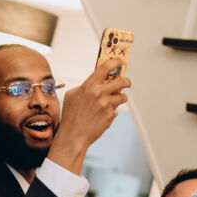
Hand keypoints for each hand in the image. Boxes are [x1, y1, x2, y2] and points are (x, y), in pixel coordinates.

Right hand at [47, 59, 129, 173]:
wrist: (73, 136)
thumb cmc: (71, 116)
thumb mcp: (72, 95)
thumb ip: (85, 86)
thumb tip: (97, 80)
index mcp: (89, 86)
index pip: (106, 67)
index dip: (116, 61)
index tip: (121, 60)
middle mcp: (99, 94)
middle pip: (122, 81)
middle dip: (126, 81)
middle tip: (126, 82)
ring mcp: (106, 105)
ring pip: (122, 97)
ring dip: (120, 98)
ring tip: (112, 102)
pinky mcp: (110, 116)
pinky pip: (116, 110)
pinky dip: (111, 111)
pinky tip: (101, 116)